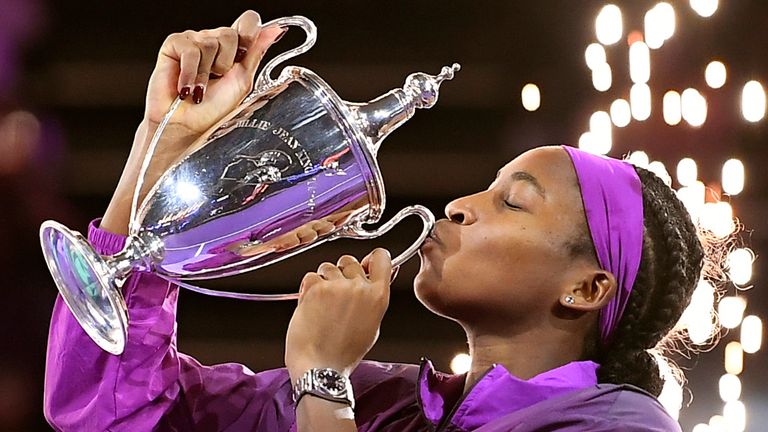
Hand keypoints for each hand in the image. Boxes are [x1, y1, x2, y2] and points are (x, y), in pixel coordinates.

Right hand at [144, 10, 284, 131]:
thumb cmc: (213, 110)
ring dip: (206, 74)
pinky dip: (191, 73)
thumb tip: (275, 31)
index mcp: (233, 48)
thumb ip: (256, 53)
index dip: (249, 33)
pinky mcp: (174, 45)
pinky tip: (187, 87)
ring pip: (210, 43)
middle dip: (226, 64)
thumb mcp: (243, 81)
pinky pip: (190, 49)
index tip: (244, 55)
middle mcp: (214, 40)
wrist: (188, 126)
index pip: (248, 22)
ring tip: (200, 88)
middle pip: (229, 33)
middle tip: (217, 79)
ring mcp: (194, 41)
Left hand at [285, 249, 392, 380]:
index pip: (381, 257)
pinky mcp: (315, 289)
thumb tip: (374, 278)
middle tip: (337, 295)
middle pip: (350, 260)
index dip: (372, 258)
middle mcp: (359, 287)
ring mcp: (337, 286)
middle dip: (342, 273)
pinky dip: (308, 288)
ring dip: (323, 280)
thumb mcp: (372, 324)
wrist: (321, 367)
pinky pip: (310, 276)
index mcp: (378, 296)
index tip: (366, 263)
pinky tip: (311, 306)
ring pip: (328, 267)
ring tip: (322, 304)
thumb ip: (373, 298)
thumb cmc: (344, 352)